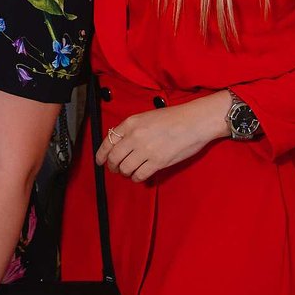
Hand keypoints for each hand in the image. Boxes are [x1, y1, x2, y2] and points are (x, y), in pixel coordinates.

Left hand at [95, 91, 229, 181]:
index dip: (101, 155)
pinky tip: (139, 175)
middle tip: (115, 169)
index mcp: (130, 123)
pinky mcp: (157, 161)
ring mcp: (145, 150)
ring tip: (130, 171)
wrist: (194, 121)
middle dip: (112, 166)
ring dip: (125, 173)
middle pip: (114, 158)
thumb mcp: (145, 117)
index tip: (100, 161)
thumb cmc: (174, 118)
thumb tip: (119, 143)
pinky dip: (136, 177)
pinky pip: (139, 175)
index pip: (107, 142)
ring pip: (124, 168)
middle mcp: (135, 136)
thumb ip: (131, 129)